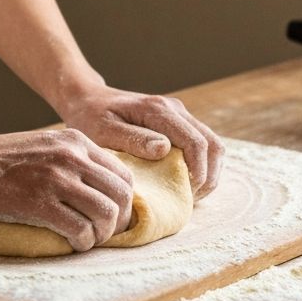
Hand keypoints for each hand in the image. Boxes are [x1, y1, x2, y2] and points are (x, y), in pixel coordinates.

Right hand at [0, 128, 134, 251]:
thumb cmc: (0, 160)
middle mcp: (72, 156)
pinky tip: (73, 244)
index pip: (122, 174)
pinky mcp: (40, 203)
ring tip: (88, 239)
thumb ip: (73, 160)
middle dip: (119, 220)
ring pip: (106, 214)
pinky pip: (81, 230)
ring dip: (103, 234)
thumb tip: (100, 189)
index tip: (112, 215)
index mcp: (76, 141)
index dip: (123, 200)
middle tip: (105, 233)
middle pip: (121, 194)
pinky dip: (83, 243)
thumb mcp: (45, 146)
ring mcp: (57, 178)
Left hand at [58, 86, 223, 198]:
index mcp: (158, 110)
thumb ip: (134, 139)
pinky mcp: (178, 123)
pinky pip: (203, 146)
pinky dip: (202, 167)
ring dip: (208, 173)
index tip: (185, 196)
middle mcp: (175, 109)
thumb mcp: (104, 130)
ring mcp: (179, 115)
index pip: (196, 143)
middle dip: (207, 177)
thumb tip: (164, 149)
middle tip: (188, 200)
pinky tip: (184, 183)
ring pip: (212, 146)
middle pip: (212, 145)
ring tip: (188, 195)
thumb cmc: (91, 117)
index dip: (198, 173)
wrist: (88, 100)